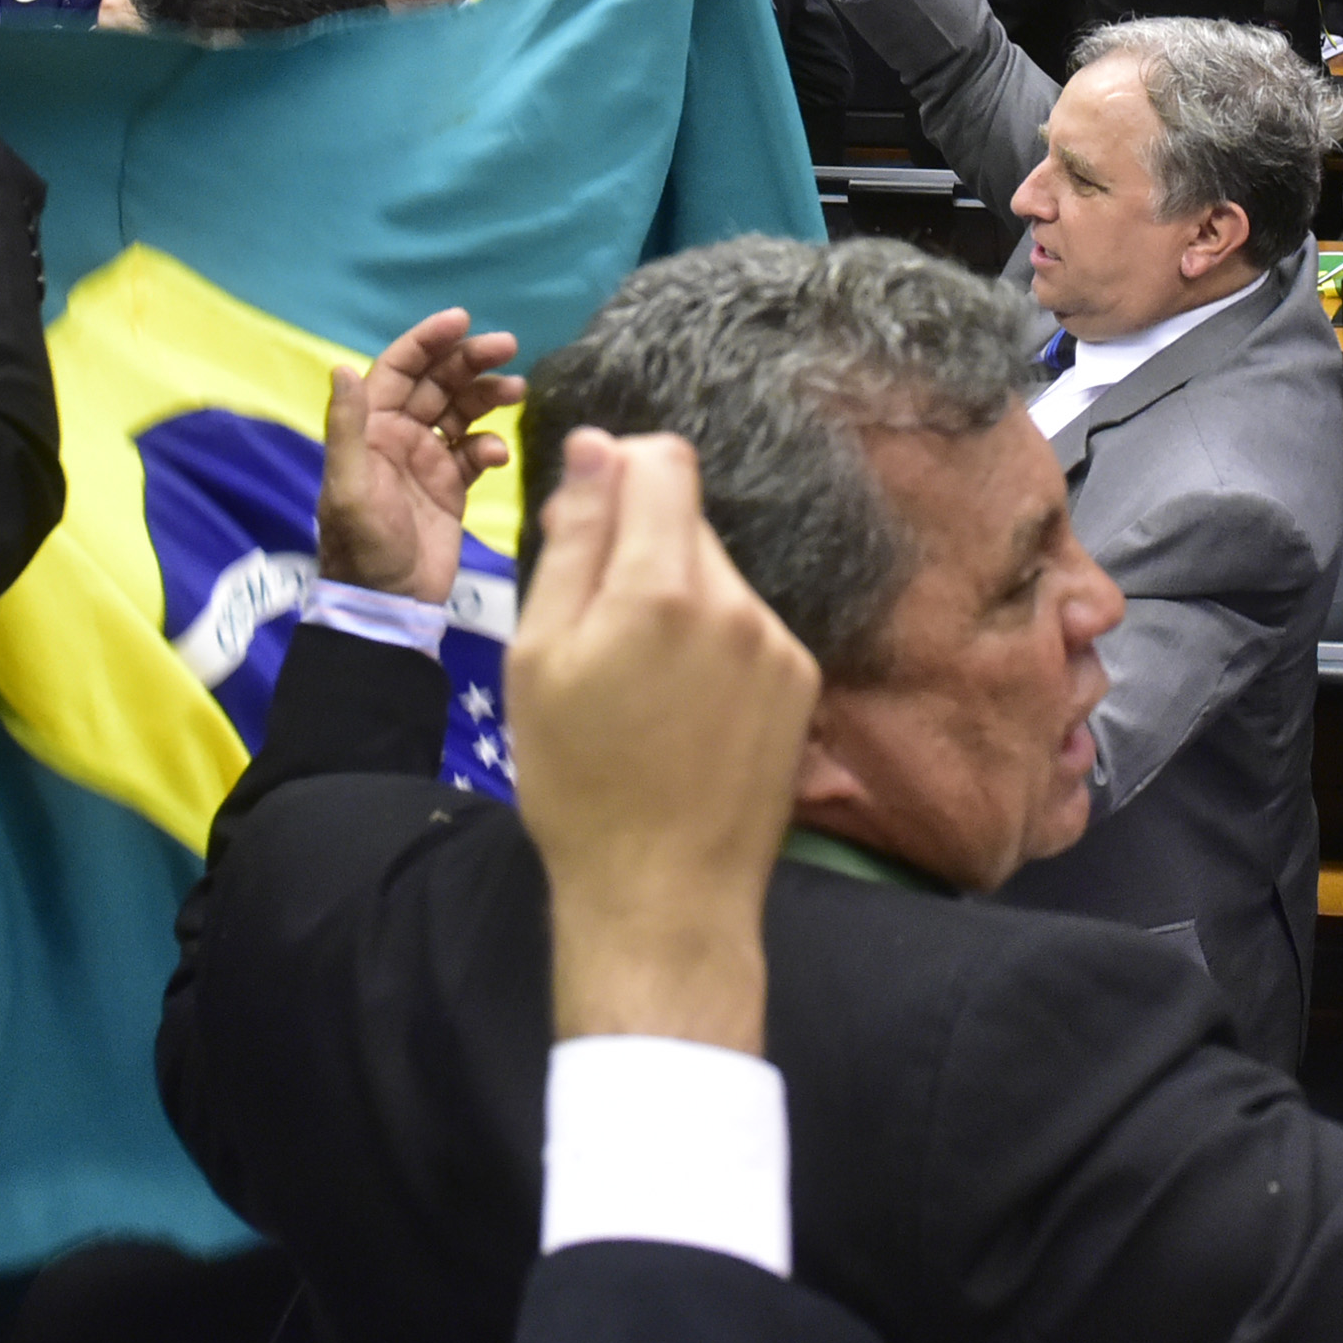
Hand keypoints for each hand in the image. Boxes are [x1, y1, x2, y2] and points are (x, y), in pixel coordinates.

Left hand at [315, 309, 523, 602]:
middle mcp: (399, 436)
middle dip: (470, 361)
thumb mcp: (350, 487)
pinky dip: (489, 446)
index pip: (399, 368)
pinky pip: (475, 452)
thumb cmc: (363, 546)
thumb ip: (347, 428)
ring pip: (462, 412)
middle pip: (437, 382)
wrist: (389, 604)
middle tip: (507, 347)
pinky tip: (496, 456)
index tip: (463, 320)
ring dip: (487, 396)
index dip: (428, 341)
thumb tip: (339, 367)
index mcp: (371, 429)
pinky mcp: (452, 488)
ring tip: (516, 391)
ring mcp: (428, 461)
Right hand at [511, 426, 817, 1052]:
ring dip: (678, 600)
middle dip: (640, 549)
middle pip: (687, 520)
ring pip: (717, 576)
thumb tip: (596, 448)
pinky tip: (685, 711)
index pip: (663, 460)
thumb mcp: (540, 658)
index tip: (588, 524)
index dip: (619, 471)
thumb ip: (575, 542)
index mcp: (663, 587)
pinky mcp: (802, 680)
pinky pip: (748, 626)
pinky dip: (714, 645)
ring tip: (641, 686)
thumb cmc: (577, 782)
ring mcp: (778, 642)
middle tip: (598, 635)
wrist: (664, 894)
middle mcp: (736, 601)